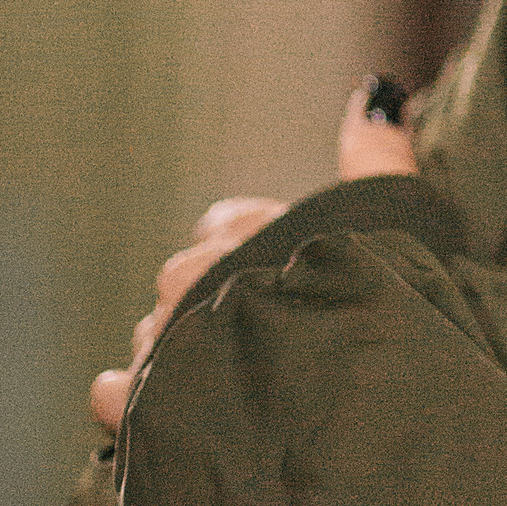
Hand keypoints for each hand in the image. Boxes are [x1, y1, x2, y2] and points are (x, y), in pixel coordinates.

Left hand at [90, 87, 419, 431]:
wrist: (335, 405)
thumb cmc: (365, 309)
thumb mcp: (391, 221)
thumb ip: (377, 154)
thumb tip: (376, 90)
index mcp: (235, 235)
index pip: (225, 223)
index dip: (259, 249)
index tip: (294, 280)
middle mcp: (185, 280)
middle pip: (188, 283)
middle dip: (218, 309)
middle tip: (278, 345)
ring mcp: (158, 344)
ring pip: (157, 340)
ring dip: (185, 360)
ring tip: (242, 393)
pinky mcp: (136, 406)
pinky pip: (115, 395)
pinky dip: (133, 404)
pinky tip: (163, 415)